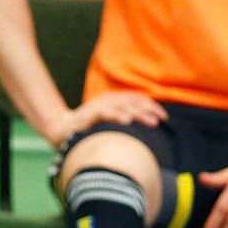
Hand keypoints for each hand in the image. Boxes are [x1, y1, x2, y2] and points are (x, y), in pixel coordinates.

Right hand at [49, 92, 167, 148]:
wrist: (62, 129)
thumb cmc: (89, 128)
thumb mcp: (109, 122)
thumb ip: (124, 121)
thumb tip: (146, 129)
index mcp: (114, 100)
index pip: (137, 98)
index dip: (152, 106)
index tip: (164, 118)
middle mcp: (108, 100)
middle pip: (133, 101)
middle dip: (149, 110)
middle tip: (161, 120)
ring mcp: (99, 106)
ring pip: (123, 106)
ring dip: (139, 114)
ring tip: (152, 122)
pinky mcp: (90, 114)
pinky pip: (106, 113)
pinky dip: (117, 115)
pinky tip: (127, 121)